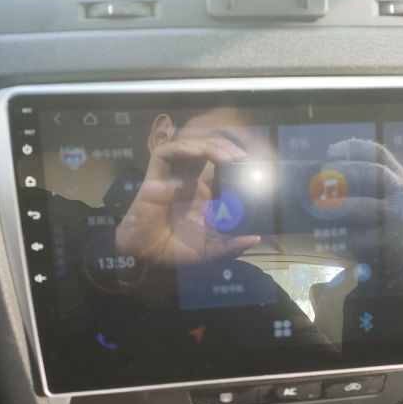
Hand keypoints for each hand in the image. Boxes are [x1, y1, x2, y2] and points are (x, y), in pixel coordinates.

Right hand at [116, 131, 260, 266]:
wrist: (147, 258)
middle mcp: (187, 181)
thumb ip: (233, 245)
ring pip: (190, 146)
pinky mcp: (155, 177)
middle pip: (207, 150)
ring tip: (230, 156)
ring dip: (211, 145)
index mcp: (202, 193)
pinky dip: (185, 148)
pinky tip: (202, 153)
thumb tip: (256, 238)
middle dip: (226, 147)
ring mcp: (171, 177)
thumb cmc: (175, 253)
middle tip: (244, 157)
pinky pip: (166, 152)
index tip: (252, 166)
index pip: (218, 166)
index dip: (233, 160)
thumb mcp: (211, 250)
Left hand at [325, 139, 402, 275]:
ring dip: (342, 205)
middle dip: (345, 173)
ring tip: (320, 207)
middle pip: (375, 173)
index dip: (354, 148)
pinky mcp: (393, 240)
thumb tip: (320, 172)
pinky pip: (367, 236)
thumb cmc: (378, 218)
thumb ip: (359, 181)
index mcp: (397, 176)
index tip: (331, 153)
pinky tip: (330, 235)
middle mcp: (402, 192)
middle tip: (321, 179)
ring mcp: (401, 216)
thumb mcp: (378, 194)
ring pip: (370, 206)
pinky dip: (347, 236)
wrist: (400, 253)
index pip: (377, 153)